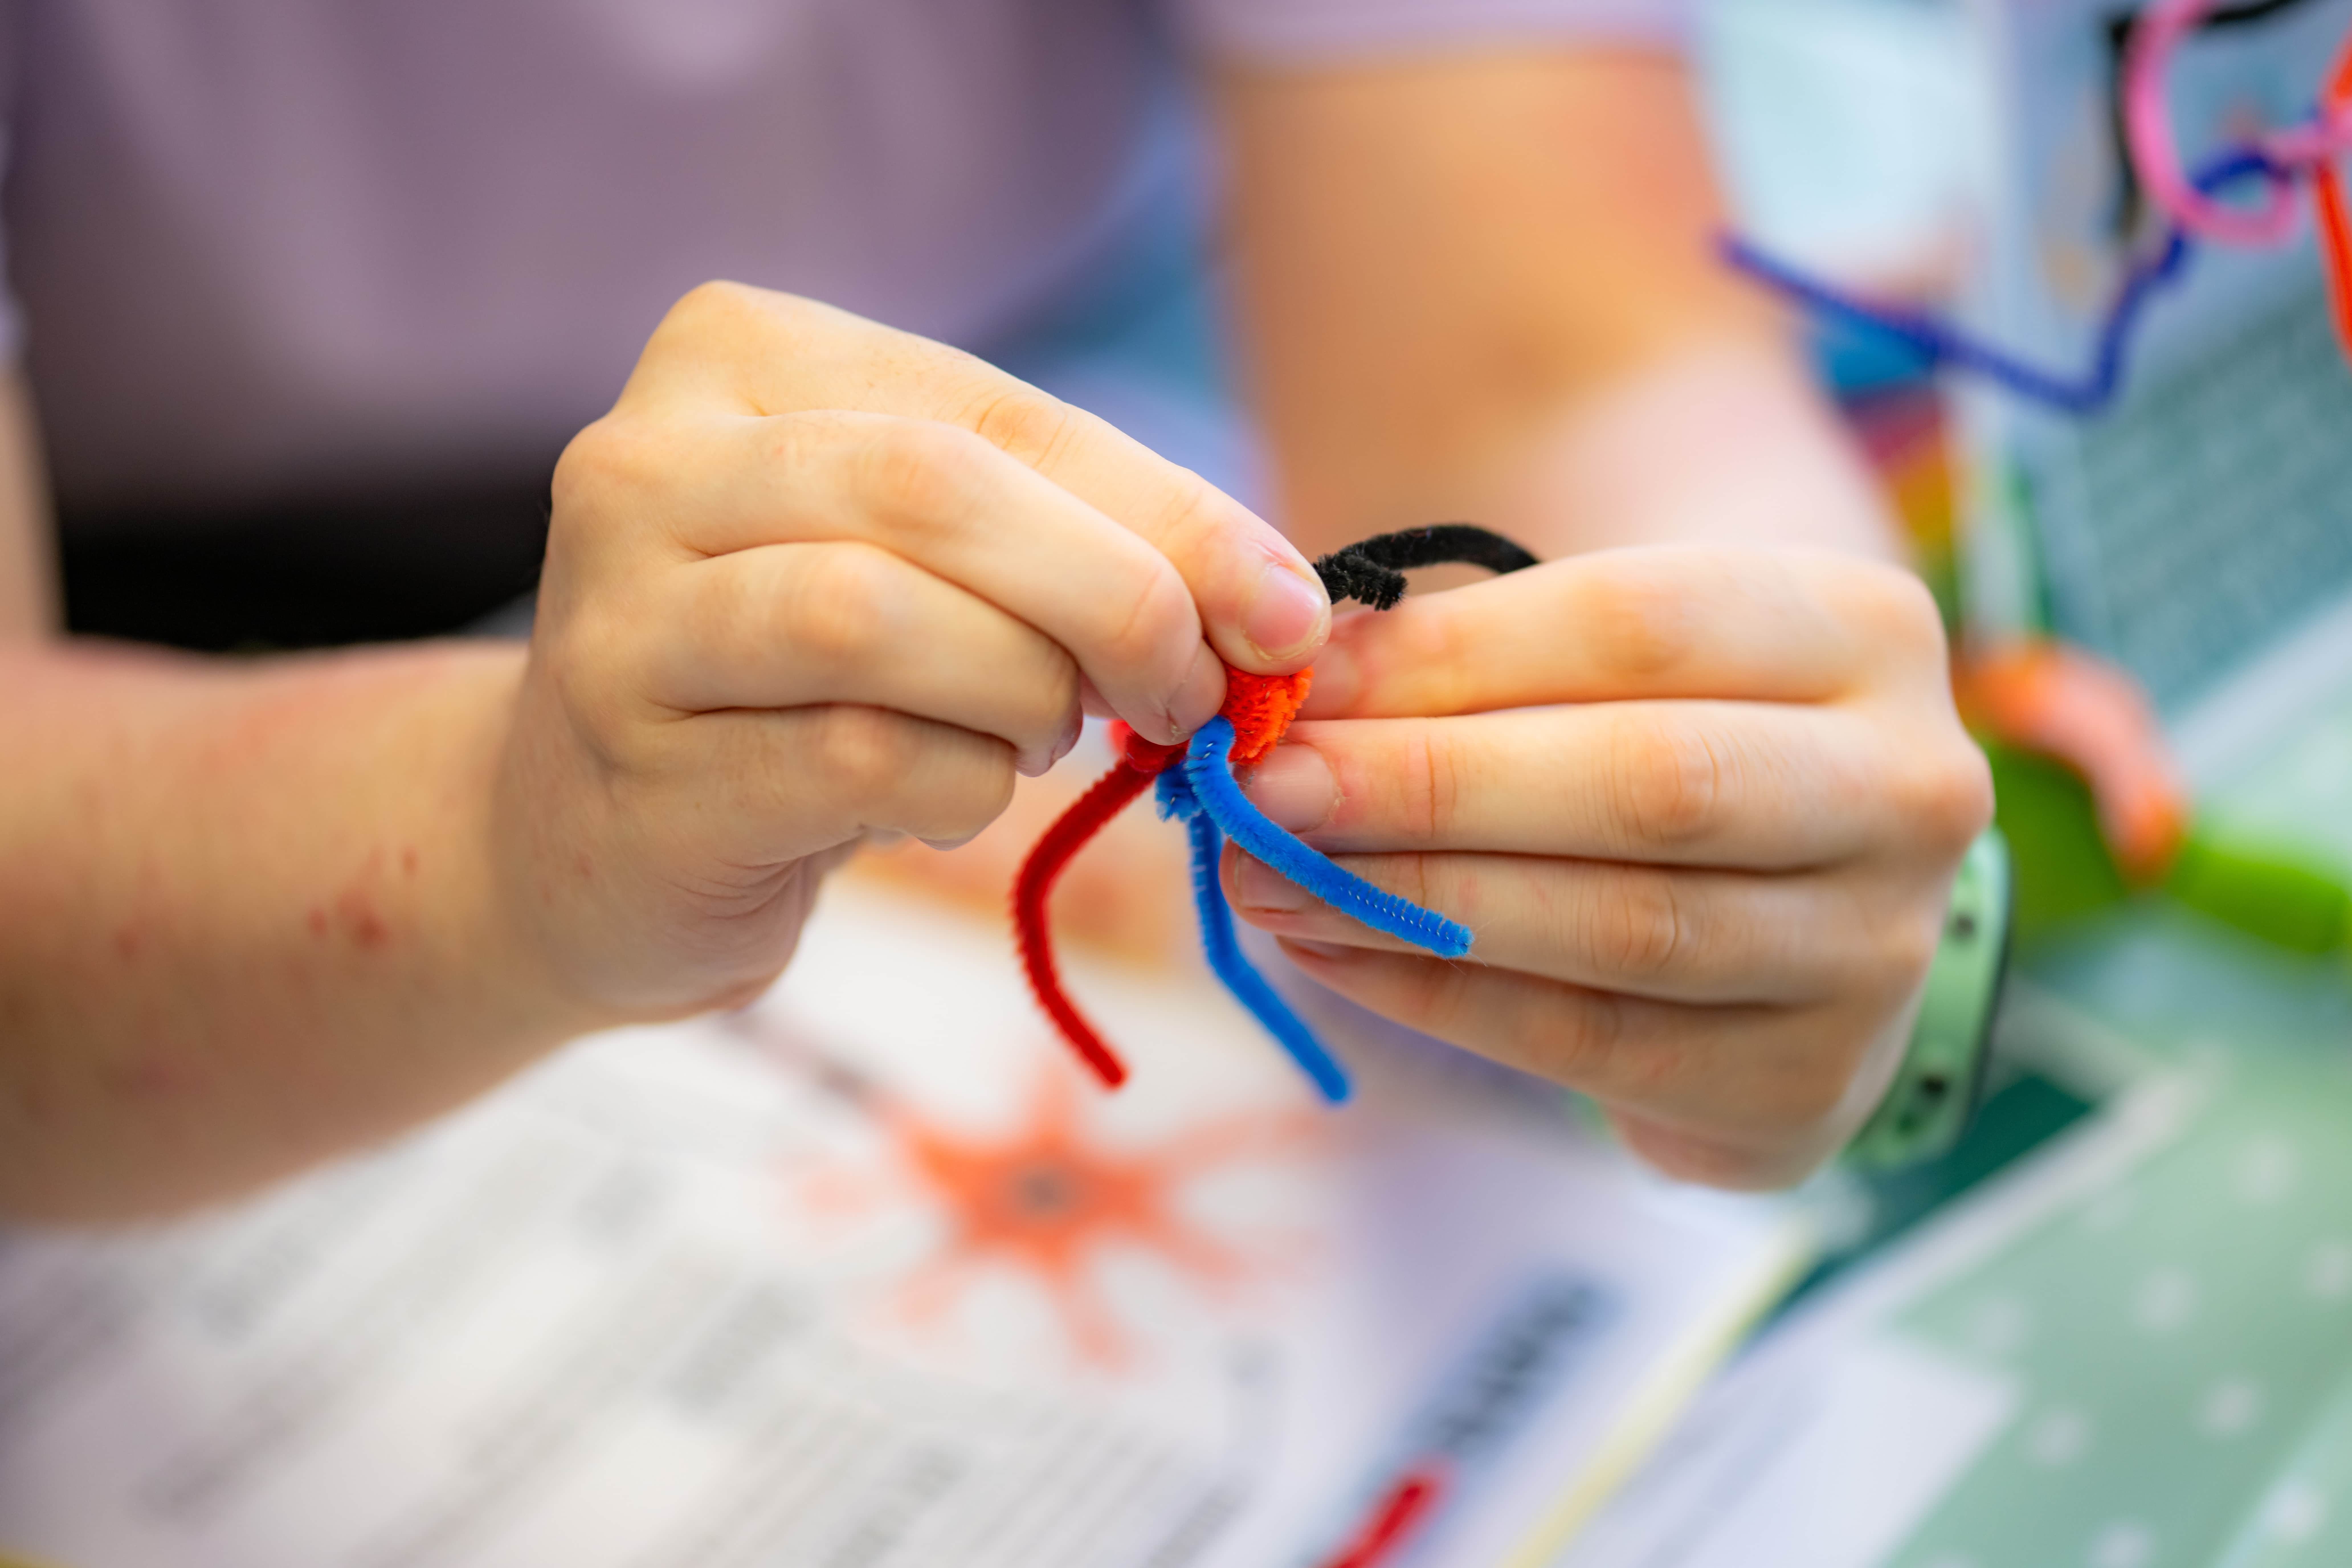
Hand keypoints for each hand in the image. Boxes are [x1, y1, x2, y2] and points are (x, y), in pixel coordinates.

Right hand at [499, 283, 1329, 1019]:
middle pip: (935, 493)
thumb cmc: (802, 680)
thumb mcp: (936, 565)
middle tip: (1196, 689)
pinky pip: (852, 757)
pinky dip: (956, 786)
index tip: (1284, 610)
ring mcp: (621, 617)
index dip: (1170, 513)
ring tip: (1049, 736)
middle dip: (1115, 595)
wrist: (596, 836)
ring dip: (1024, 694)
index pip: (998, 412)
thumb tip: (1273, 609)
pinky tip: (954, 793)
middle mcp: (647, 462)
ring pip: (879, 619)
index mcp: (737, 355)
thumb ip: (1075, 545)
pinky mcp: (637, 767)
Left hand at [1226, 546, 1992, 1187]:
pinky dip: (1438, 997)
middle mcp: (1909, 789)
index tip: (1288, 687)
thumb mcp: (1589, 660)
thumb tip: (1289, 690)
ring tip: (1263, 876)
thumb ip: (1462, 662)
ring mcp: (1879, 951)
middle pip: (1648, 783)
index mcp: (1866, 632)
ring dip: (1414, 905)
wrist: (1787, 893)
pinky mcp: (1808, 1082)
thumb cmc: (1662, 732)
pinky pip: (1590, 1045)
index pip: (1638, 623)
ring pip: (1621, 929)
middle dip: (1428, 789)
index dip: (1448, 661)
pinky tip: (1326, 953)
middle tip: (1260, 792)